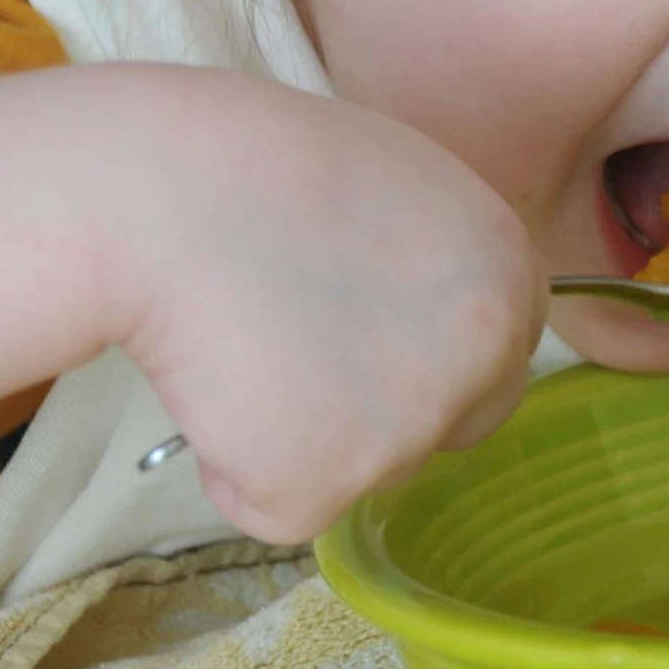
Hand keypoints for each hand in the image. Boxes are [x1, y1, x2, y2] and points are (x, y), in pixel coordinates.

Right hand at [98, 74, 545, 544]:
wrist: (162, 194)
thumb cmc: (253, 163)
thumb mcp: (393, 183)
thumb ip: (434, 260)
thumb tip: (417, 309)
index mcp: (507, 268)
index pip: (506, 344)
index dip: (434, 347)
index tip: (376, 337)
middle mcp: (483, 354)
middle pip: (460, 422)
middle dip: (394, 410)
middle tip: (307, 359)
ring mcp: (410, 427)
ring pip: (370, 466)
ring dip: (310, 436)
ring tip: (241, 345)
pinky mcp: (325, 484)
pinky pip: (282, 505)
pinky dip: (238, 469)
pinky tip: (209, 390)